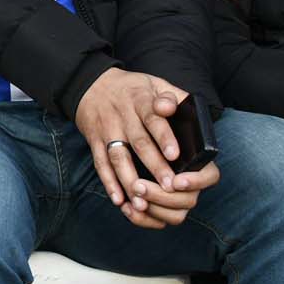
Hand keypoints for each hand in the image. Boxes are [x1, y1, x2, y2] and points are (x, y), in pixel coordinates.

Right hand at [75, 68, 213, 227]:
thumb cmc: (131, 88)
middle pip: (139, 143)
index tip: (175, 155)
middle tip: (169, 187)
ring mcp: (107, 130)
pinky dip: (108, 183)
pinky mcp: (95, 142)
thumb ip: (172, 96)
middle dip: (154, 166)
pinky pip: (100, 164)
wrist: (90, 84)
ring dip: (129, 180)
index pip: (154, 118)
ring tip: (143, 201)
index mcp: (140, 100)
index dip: (164, 136)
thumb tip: (194, 111)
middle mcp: (123, 116)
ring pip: (118, 158)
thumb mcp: (153, 82)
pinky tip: (118, 199)